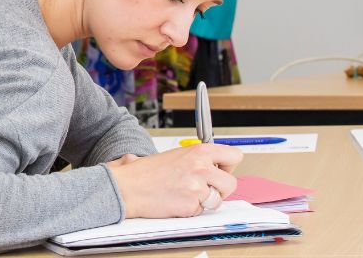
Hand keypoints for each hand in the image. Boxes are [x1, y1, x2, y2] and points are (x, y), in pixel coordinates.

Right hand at [106, 143, 242, 218]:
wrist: (128, 186)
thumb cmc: (146, 172)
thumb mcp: (176, 155)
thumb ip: (198, 159)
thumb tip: (215, 167)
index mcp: (199, 151)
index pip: (234, 156)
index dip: (227, 166)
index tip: (220, 170)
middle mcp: (201, 167)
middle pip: (231, 183)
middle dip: (220, 188)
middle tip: (204, 188)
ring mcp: (197, 187)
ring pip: (217, 200)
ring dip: (205, 200)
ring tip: (186, 194)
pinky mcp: (191, 205)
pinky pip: (201, 211)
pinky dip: (191, 209)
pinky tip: (177, 201)